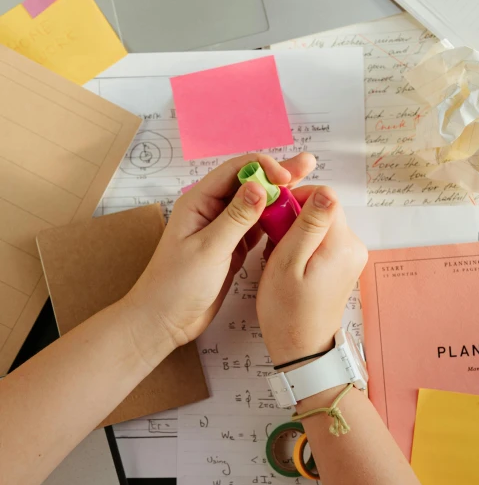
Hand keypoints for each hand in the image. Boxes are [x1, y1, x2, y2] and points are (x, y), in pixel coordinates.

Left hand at [125, 152, 315, 360]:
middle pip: (249, 183)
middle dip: (278, 174)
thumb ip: (236, 218)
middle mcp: (211, 209)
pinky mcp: (231, 246)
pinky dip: (275, 220)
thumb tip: (260, 186)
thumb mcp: (209, 249)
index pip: (235, 170)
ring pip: (256, 204)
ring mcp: (222, 227)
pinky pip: (257, 226)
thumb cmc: (176, 285)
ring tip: (307, 187)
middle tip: (308, 164)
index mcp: (198, 201)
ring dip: (280, 196)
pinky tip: (293, 217)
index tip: (288, 178)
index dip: (264, 168)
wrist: (163, 320)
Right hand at [257, 185, 367, 366]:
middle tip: (273, 243)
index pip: (324, 197)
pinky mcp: (344, 264)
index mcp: (341, 244)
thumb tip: (325, 192)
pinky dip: (304, 245)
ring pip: (320, 224)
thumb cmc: (287, 310)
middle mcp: (354, 246)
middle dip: (294, 219)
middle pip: (323, 210)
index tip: (275, 218)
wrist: (302, 348)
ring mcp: (351, 256)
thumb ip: (307, 225)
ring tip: (280, 258)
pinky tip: (290, 264)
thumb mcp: (288, 263)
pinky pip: (322, 240)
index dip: (296, 201)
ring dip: (297, 233)